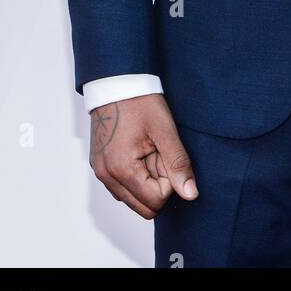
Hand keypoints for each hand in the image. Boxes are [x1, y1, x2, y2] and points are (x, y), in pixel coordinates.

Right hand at [89, 93, 197, 217]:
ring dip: (146, 182)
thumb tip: (190, 194)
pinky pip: (121, 187)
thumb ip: (178, 164)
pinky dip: (134, 177)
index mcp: (121, 169)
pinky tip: (139, 153)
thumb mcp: (165, 130)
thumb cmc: (139, 101)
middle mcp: (106, 176)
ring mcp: (101, 172)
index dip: (169, 182)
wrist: (116, 83)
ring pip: (132, 199)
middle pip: (143, 207)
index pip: (155, 202)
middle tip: (160, 155)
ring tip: (148, 151)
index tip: (167, 156)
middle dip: (158, 186)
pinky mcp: (100, 167)